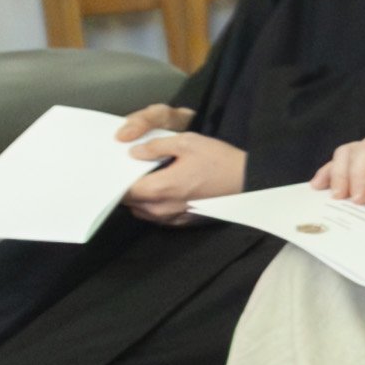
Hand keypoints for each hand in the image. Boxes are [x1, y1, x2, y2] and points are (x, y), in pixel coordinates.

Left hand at [114, 110, 241, 221]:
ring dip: (141, 198)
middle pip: (129, 202)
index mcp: (159, 188)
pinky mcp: (184, 222)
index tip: (115, 168)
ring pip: (142, 211)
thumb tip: (133, 152)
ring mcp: (173, 218)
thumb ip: (156, 147)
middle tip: (132, 171)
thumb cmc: (220, 161)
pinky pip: (158, 217)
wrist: (249, 181)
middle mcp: (161, 208)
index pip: (122, 190)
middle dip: (127, 188)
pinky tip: (165, 192)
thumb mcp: (188, 142)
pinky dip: (154, 206)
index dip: (116, 179)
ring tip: (149, 181)